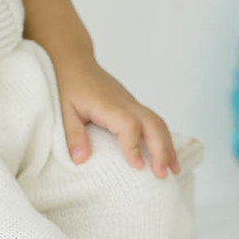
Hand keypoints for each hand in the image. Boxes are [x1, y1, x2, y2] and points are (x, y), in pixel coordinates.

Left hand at [51, 53, 179, 176]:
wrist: (77, 63)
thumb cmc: (70, 86)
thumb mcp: (65, 112)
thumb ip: (73, 136)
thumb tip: (80, 161)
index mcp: (109, 105)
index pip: (128, 125)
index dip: (134, 145)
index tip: (137, 166)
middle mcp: (126, 104)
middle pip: (153, 124)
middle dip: (161, 150)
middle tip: (161, 175)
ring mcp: (133, 104)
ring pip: (159, 123)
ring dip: (168, 147)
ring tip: (173, 171)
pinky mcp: (135, 107)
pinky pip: (155, 122)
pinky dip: (164, 140)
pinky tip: (168, 158)